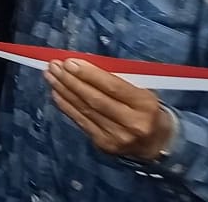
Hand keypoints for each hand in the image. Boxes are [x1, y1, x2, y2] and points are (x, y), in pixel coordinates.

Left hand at [46, 59, 174, 160]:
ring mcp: (117, 137)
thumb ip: (117, 79)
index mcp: (145, 105)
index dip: (89, 74)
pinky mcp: (104, 145)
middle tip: (54, 66)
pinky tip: (56, 93)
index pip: (112, 87)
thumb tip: (82, 66)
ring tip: (50, 76)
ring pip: (85, 110)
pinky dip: (66, 106)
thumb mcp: (142, 90)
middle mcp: (132, 123)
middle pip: (95, 99)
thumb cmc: (146, 109)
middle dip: (71, 80)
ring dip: (64, 91)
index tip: (69, 62)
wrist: (157, 143)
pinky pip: (81, 122)